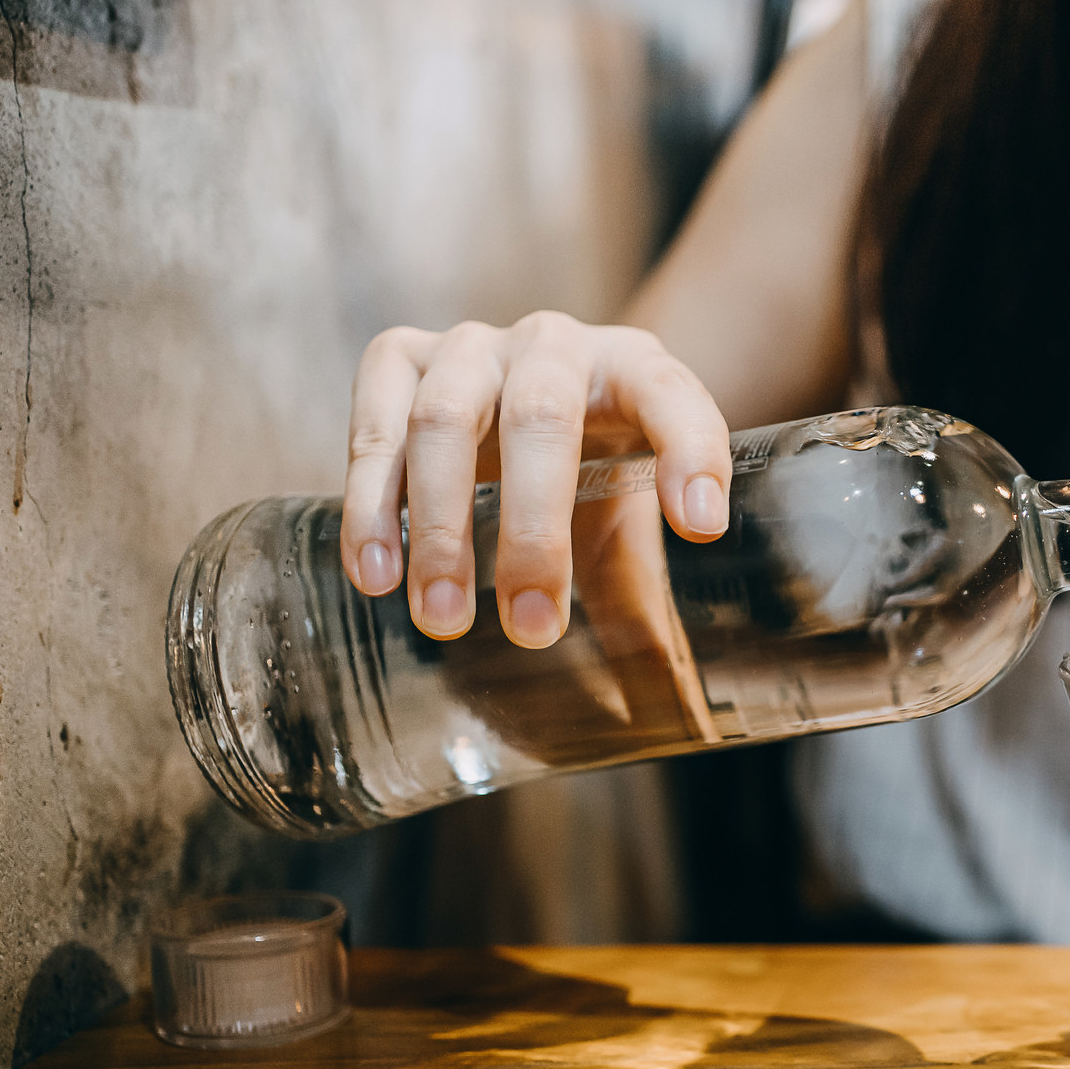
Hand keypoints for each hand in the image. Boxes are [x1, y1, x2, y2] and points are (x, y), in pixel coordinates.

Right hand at [340, 311, 731, 645]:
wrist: (518, 399)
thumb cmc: (584, 470)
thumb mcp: (624, 528)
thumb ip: (644, 608)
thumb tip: (672, 723)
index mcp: (635, 370)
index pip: (673, 396)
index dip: (691, 453)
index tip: (700, 527)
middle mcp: (554, 346)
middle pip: (540, 420)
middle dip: (533, 531)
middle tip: (531, 629)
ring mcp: (472, 345)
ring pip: (445, 419)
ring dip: (441, 526)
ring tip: (442, 618)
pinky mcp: (399, 356)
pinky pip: (375, 420)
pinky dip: (369, 502)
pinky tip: (375, 574)